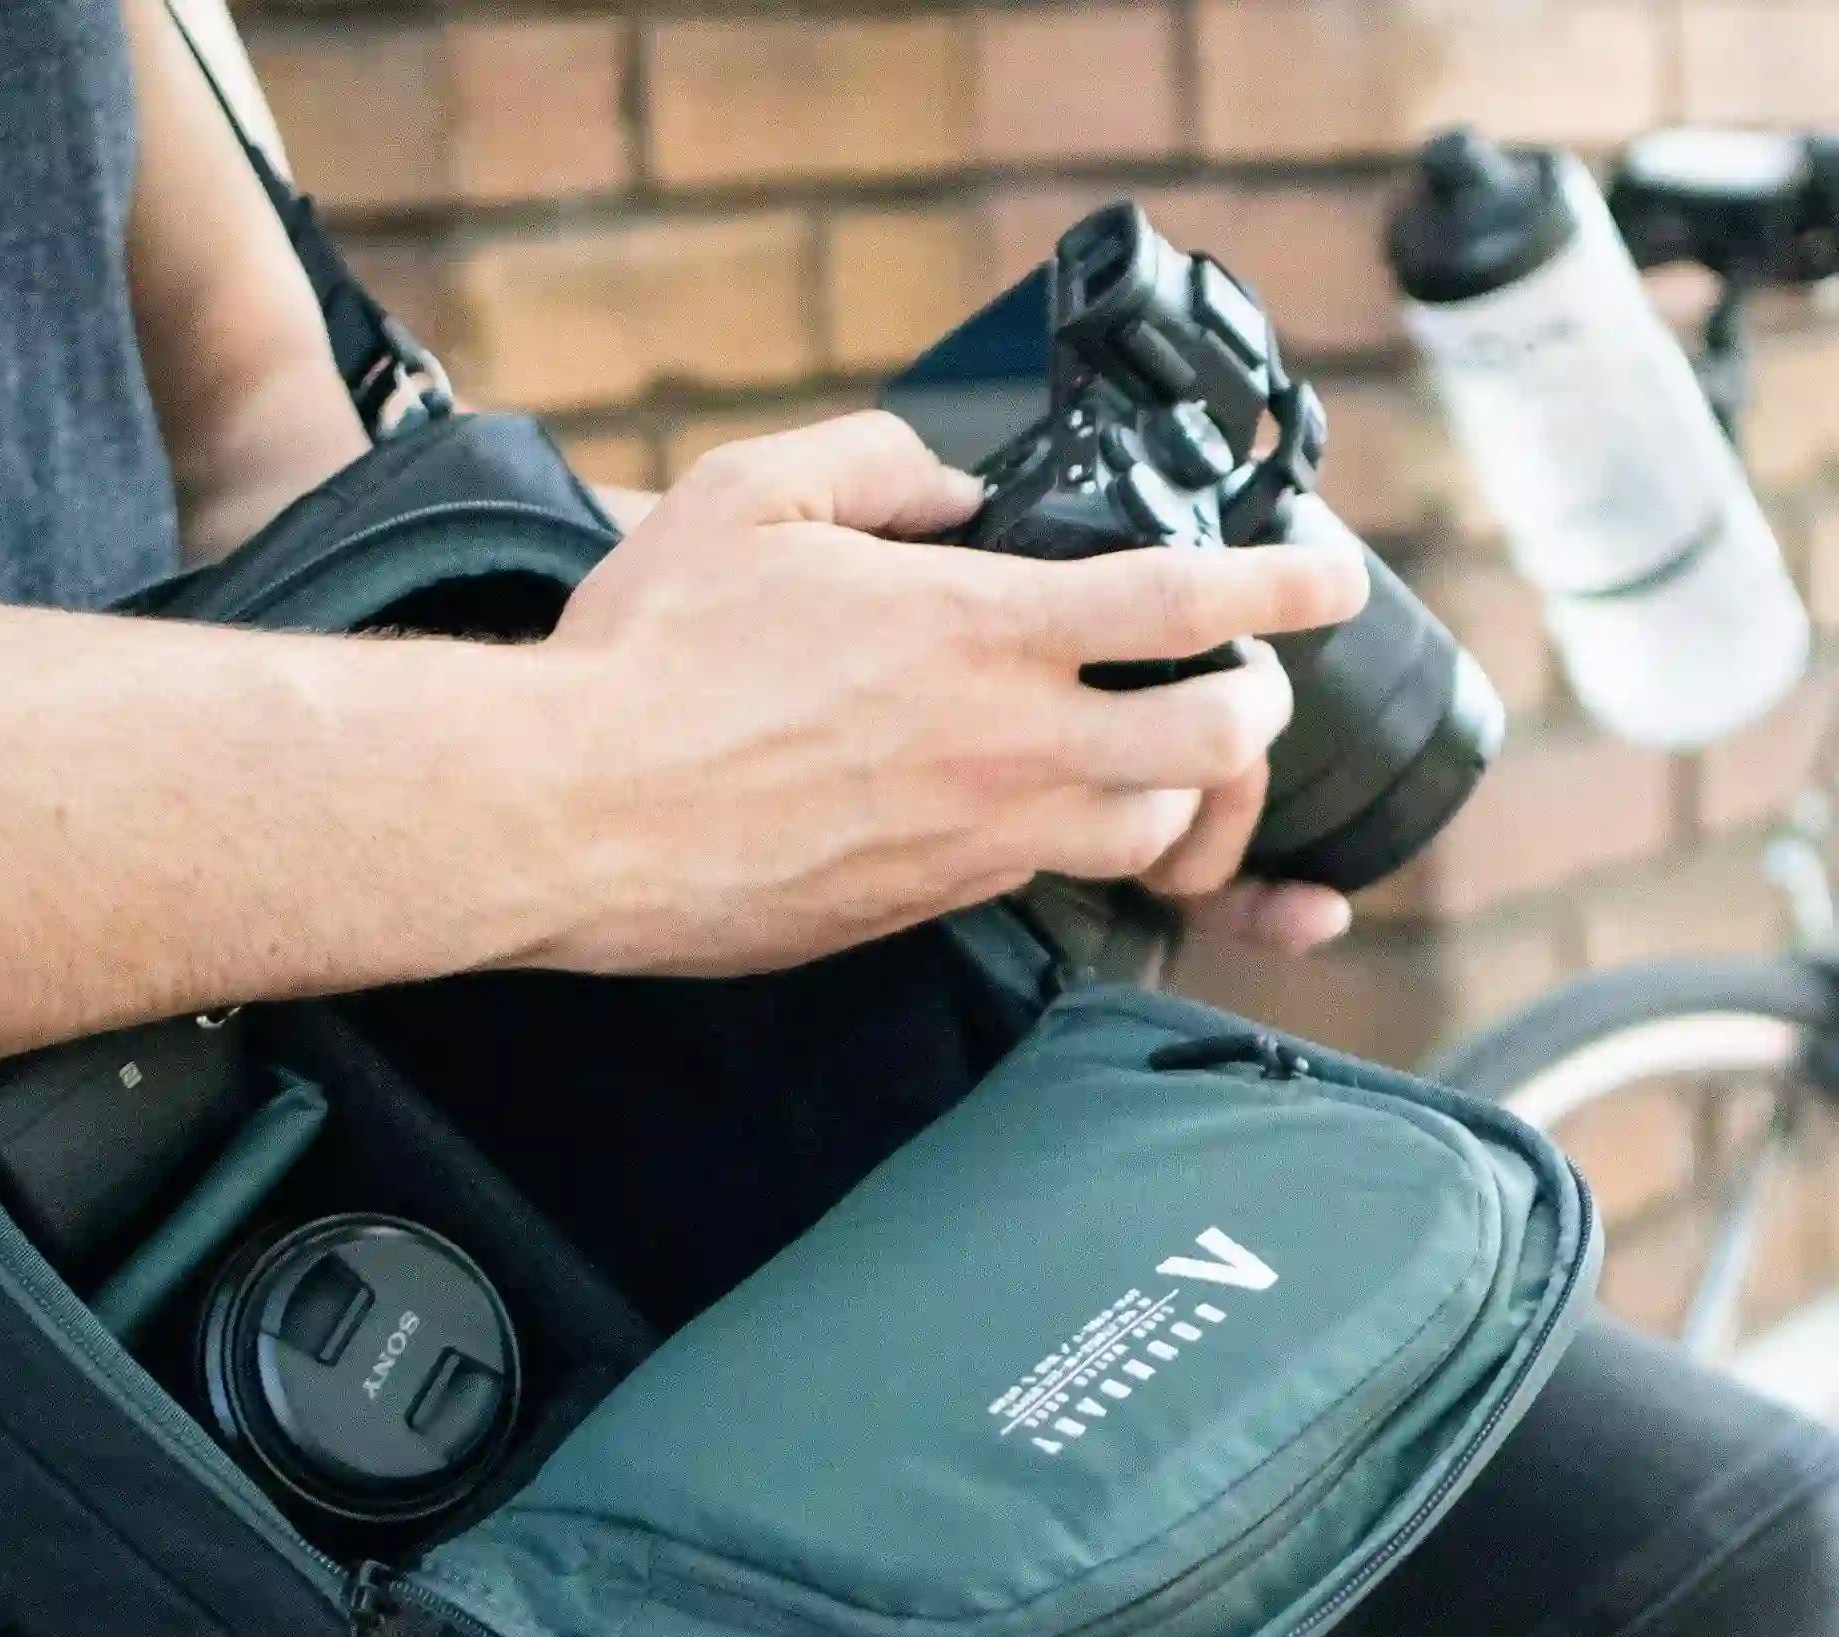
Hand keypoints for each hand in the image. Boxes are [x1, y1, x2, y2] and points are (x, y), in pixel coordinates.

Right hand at [518, 411, 1366, 976]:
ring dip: (1181, 795)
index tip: (1332, 575)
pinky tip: (1053, 816)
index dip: (1287, 582)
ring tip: (1157, 758)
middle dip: (1257, 709)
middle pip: (1217, 743)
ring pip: (1152, 834)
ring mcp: (975, 838)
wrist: (573, 817)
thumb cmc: (647, 656)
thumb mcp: (751, 497)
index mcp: (976, 626)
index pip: (1184, 596)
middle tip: (1239, 684)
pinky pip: (1056, 884)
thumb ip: (878, 464)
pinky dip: (1090, 850)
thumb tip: (953, 486)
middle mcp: (1003, 742)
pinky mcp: (931, 903)